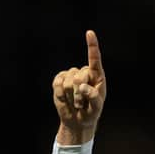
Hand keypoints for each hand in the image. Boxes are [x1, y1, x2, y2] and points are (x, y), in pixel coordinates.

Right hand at [53, 30, 106, 144]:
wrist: (77, 120)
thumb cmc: (91, 112)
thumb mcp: (97, 108)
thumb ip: (93, 97)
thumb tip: (82, 86)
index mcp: (97, 76)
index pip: (95, 59)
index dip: (92, 46)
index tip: (89, 33)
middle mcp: (84, 73)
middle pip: (79, 76)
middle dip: (79, 94)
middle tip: (81, 104)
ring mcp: (71, 75)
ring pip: (67, 81)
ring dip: (71, 97)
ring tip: (76, 104)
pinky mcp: (59, 80)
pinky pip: (57, 84)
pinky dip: (61, 95)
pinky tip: (65, 99)